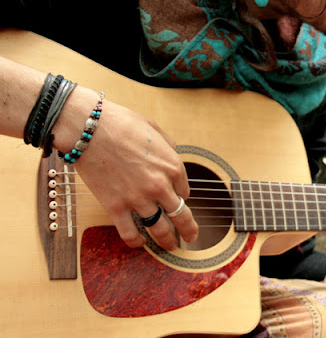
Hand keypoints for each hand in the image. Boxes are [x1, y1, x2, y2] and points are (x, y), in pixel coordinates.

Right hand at [56, 93, 198, 250]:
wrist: (89, 128)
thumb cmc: (120, 123)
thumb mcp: (154, 128)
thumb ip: (167, 145)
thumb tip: (171, 153)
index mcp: (172, 166)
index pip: (184, 191)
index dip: (181, 196)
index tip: (177, 199)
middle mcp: (160, 185)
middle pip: (180, 214)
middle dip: (188, 229)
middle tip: (191, 237)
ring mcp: (138, 198)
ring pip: (159, 228)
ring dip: (167, 241)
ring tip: (170, 247)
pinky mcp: (115, 206)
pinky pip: (130, 232)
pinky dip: (136, 242)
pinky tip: (140, 244)